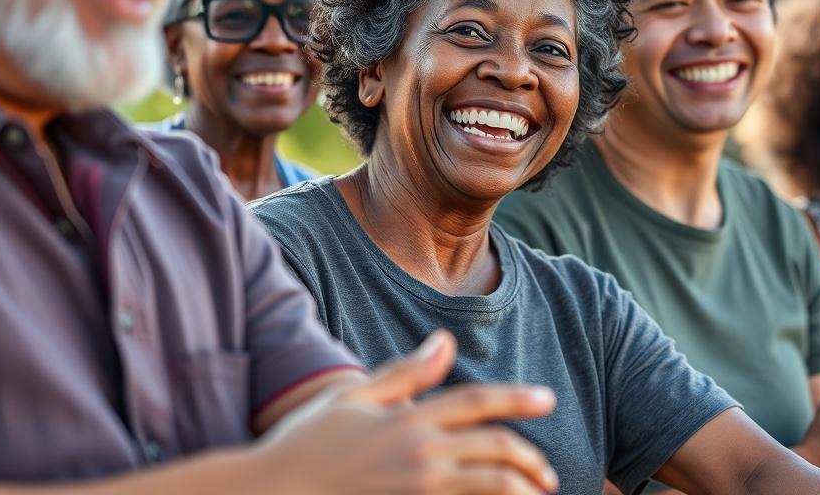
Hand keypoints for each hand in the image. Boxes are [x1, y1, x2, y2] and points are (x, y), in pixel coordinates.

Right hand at [258, 330, 559, 494]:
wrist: (271, 494)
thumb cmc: (307, 444)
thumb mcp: (354, 397)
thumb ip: (406, 372)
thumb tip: (445, 340)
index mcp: (409, 418)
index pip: (478, 400)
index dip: (518, 398)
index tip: (548, 400)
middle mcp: (419, 453)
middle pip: (494, 448)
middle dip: (530, 459)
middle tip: (547, 473)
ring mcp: (417, 490)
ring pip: (489, 486)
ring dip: (520, 489)